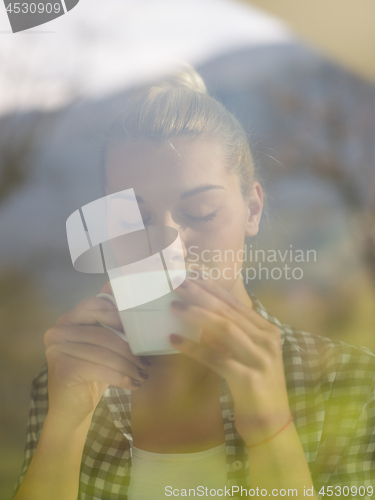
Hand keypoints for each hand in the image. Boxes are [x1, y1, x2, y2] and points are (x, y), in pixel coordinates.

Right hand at [44, 283, 149, 426]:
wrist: (72, 409)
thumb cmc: (92, 374)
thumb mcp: (103, 347)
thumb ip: (111, 326)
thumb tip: (135, 302)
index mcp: (68, 320)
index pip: (94, 305)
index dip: (118, 315)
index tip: (139, 330)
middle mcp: (58, 331)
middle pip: (103, 333)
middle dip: (129, 349)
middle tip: (147, 361)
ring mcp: (57, 349)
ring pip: (104, 353)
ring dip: (129, 365)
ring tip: (143, 374)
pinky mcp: (63, 369)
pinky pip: (100, 369)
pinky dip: (121, 377)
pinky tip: (133, 384)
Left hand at [169, 276, 290, 445]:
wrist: (272, 425)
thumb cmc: (256, 387)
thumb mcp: (248, 354)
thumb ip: (233, 334)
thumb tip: (203, 312)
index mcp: (268, 331)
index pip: (236, 303)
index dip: (213, 287)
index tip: (193, 274)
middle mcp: (267, 340)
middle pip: (229, 311)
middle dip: (202, 294)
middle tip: (178, 282)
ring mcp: (260, 359)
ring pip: (225, 328)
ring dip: (197, 315)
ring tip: (174, 306)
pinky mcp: (248, 379)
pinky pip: (216, 358)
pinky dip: (193, 347)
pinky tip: (174, 340)